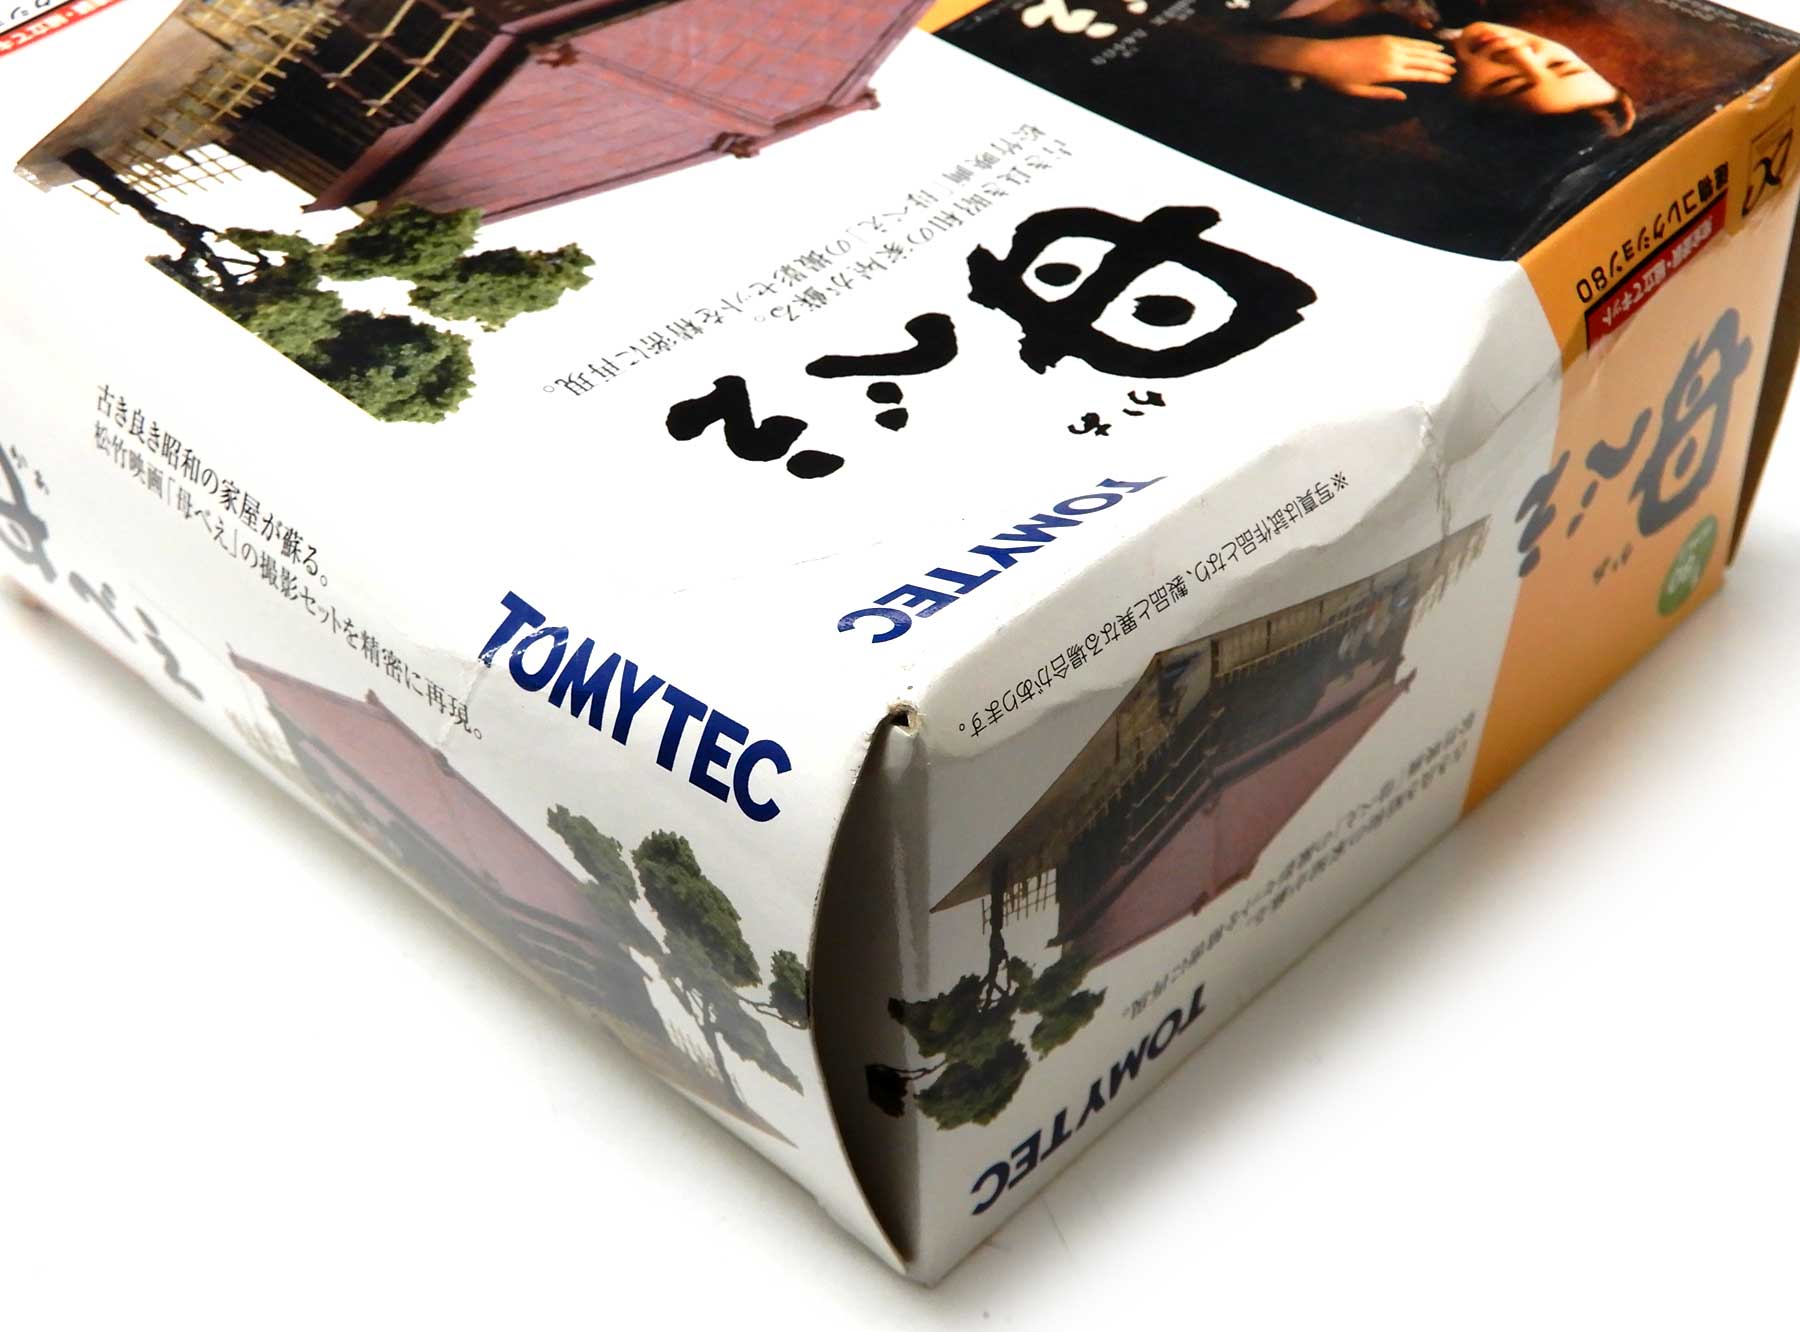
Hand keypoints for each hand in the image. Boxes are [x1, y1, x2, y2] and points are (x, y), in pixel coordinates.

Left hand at [1283, 35, 1456, 99]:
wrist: (1323, 57)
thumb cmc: (1338, 79)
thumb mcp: (1359, 92)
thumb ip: (1384, 94)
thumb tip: (1405, 97)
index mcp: (1388, 72)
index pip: (1419, 74)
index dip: (1435, 77)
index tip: (1448, 79)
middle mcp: (1393, 56)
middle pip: (1423, 60)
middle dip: (1440, 64)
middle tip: (1455, 68)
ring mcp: (1389, 44)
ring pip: (1418, 48)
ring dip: (1435, 52)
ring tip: (1448, 57)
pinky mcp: (1384, 37)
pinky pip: (1408, 40)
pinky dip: (1421, 43)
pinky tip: (1429, 46)